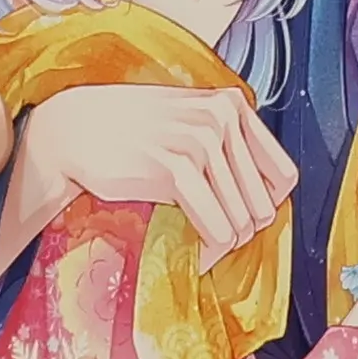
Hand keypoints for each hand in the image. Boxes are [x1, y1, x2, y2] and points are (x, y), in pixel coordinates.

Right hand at [5, 83, 297, 273]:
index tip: (239, 216)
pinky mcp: (175, 169)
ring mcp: (200, 141)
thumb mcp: (189, 121)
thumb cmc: (131, 131)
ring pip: (242, 221)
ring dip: (222, 244)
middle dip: (241, 229)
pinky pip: (218, 229)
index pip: (283, 176)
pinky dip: (208, 251)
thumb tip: (265, 199)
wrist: (74, 128)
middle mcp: (222, 117)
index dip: (264, 204)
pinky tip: (194, 254)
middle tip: (212, 238)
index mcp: (232, 104)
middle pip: (263, 204)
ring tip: (200, 248)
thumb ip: (228, 144)